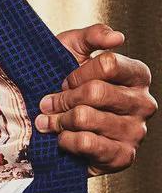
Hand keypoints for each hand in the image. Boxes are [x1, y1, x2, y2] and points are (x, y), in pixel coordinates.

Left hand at [36, 23, 156, 175]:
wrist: (50, 125)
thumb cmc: (64, 82)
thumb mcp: (73, 50)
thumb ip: (93, 36)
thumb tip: (117, 37)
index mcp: (137, 76)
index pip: (108, 64)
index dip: (76, 73)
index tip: (64, 81)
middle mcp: (144, 103)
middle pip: (96, 92)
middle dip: (63, 98)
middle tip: (49, 103)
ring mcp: (136, 132)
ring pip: (86, 118)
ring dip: (59, 120)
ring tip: (51, 121)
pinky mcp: (123, 156)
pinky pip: (87, 144)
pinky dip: (66, 140)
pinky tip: (63, 138)